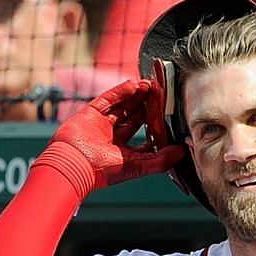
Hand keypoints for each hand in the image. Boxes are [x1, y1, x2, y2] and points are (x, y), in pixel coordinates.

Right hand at [41, 78, 182, 194]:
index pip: (144, 137)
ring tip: (149, 85)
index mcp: (123, 154)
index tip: (167, 116)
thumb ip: (160, 161)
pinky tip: (133, 85)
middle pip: (134, 118)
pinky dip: (120, 92)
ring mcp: (101, 126)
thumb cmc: (102, 171)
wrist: (73, 164)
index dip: (155, 126)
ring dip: (136, 97)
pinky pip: (107, 100)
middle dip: (147, 107)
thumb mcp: (137, 167)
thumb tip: (182, 153)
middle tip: (160, 94)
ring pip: (122, 107)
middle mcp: (113, 140)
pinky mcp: (90, 114)